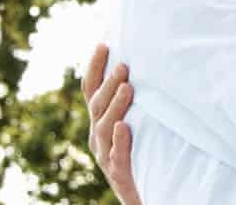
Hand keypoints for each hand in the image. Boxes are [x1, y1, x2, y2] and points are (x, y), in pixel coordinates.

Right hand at [81, 44, 141, 204]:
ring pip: (104, 127)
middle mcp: (98, 134)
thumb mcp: (131, 122)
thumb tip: (142, 64)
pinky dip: (119, 140)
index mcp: (99, 119)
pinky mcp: (118, 172)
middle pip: (97, 104)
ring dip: (115, 105)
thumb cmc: (140, 150)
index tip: (104, 44)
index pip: (92, 89)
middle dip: (109, 83)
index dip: (95, 67)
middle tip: (124, 64)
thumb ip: (131, 99)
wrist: (143, 190)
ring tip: (128, 87)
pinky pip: (116, 156)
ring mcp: (105, 153)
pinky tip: (123, 127)